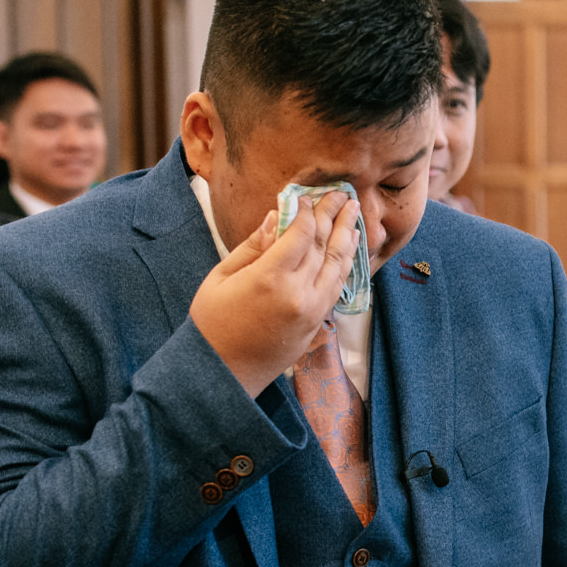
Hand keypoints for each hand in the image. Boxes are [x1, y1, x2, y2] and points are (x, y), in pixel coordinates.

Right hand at [189, 191, 360, 397]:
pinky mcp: (318, 323)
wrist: (223, 373)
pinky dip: (345, 262)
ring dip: (348, 235)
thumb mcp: (222, 277)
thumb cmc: (212, 323)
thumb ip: (253, 246)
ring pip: (337, 265)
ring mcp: (312, 310)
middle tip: (340, 193)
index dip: (305, 211)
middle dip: (332, 215)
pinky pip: (337, 286)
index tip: (306, 196)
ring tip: (354, 213)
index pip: (300, 233)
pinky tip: (349, 247)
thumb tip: (276, 216)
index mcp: (270, 279)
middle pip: (323, 245)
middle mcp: (298, 294)